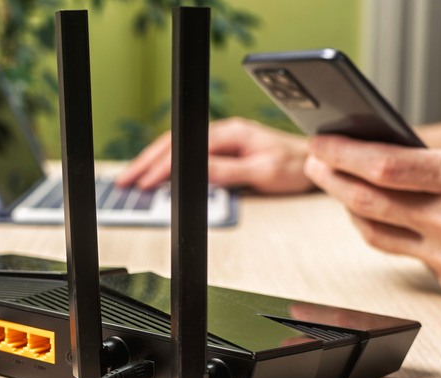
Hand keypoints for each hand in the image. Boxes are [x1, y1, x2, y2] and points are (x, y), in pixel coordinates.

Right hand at [115, 118, 314, 192]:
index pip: (185, 149)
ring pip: (177, 147)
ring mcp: (221, 139)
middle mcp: (223, 132)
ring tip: (132, 177)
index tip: (145, 182)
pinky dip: (166, 162)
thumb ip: (229, 170)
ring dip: (152, 161)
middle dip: (146, 162)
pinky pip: (187, 153)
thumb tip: (197, 171)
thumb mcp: (263, 172)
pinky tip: (156, 172)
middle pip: (174, 143)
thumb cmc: (294, 166)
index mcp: (230, 134)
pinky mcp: (222, 148)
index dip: (162, 166)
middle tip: (126, 180)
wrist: (314, 159)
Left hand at [305, 135, 440, 297]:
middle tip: (315, 162)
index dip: (343, 154)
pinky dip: (393, 231)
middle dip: (331, 178)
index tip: (320, 143)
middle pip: (367, 202)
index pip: (385, 167)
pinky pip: (409, 254)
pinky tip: (387, 215)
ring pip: (377, 234)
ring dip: (351, 208)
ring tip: (341, 185)